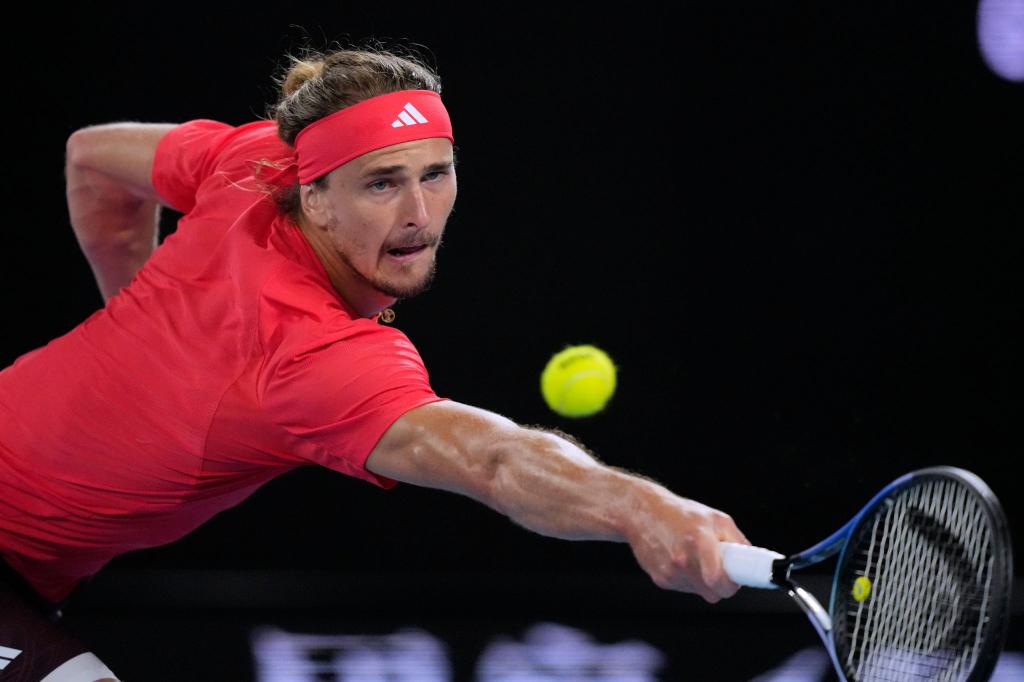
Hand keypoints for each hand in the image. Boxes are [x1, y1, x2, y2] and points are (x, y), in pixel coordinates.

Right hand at [626, 491, 748, 602]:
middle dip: (720, 585)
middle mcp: (683, 559)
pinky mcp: (659, 579)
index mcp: (700, 541)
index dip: (731, 585)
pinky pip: (683, 588)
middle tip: (720, 571)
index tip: (735, 581)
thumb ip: (736, 539)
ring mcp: (669, 571)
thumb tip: (749, 558)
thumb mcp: (715, 518)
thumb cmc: (679, 513)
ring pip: (699, 591)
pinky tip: (680, 560)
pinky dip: (687, 578)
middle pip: (713, 593)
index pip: (720, 581)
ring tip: (695, 558)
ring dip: (702, 581)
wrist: (641, 513)